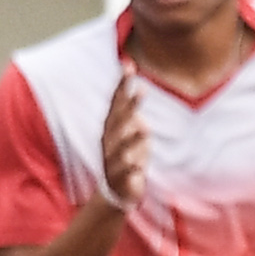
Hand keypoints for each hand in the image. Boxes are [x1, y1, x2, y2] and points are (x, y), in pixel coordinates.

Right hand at [99, 66, 148, 211]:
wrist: (117, 190)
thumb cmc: (128, 157)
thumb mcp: (131, 132)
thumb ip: (133, 113)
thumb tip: (137, 90)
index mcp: (113, 127)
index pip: (117, 101)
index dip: (122, 84)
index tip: (128, 65)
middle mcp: (109, 139)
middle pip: (119, 120)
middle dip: (130, 106)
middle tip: (142, 90)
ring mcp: (112, 158)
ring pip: (122, 147)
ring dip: (132, 138)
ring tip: (145, 130)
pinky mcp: (118, 176)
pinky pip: (125, 172)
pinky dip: (131, 168)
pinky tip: (139, 167)